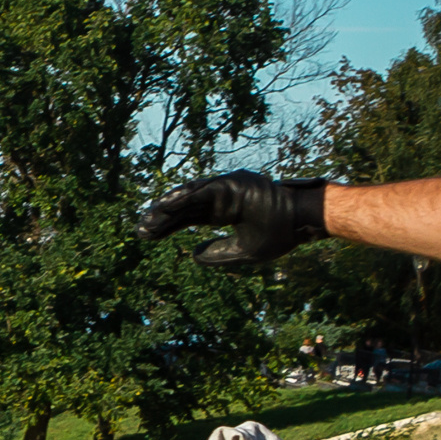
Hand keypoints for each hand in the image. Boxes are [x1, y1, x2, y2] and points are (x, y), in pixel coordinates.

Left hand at [136, 171, 329, 266]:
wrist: (301, 221)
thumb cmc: (278, 235)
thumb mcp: (243, 251)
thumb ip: (217, 254)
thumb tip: (192, 255)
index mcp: (222, 212)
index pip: (187, 219)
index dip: (166, 227)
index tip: (146, 235)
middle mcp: (220, 200)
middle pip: (183, 209)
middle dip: (161, 219)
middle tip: (139, 230)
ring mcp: (225, 189)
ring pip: (189, 198)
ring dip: (167, 208)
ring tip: (148, 219)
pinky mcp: (231, 184)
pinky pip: (202, 191)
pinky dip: (183, 198)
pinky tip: (165, 207)